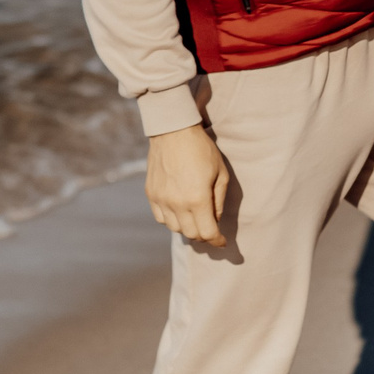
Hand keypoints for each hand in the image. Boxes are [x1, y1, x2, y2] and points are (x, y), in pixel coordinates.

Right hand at [146, 124, 229, 245]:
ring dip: (187, 227)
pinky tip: (179, 211)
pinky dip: (171, 220)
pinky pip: (161, 218)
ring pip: (175, 228)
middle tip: (211, 228)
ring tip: (195, 217)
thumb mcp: (221, 173)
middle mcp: (177, 204)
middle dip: (204, 235)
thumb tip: (215, 220)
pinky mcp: (151, 194)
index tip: (222, 242)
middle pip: (191, 234)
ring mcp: (161, 200)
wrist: (173, 131)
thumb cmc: (202, 150)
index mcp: (197, 199)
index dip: (217, 241)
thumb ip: (219, 201)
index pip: (207, 233)